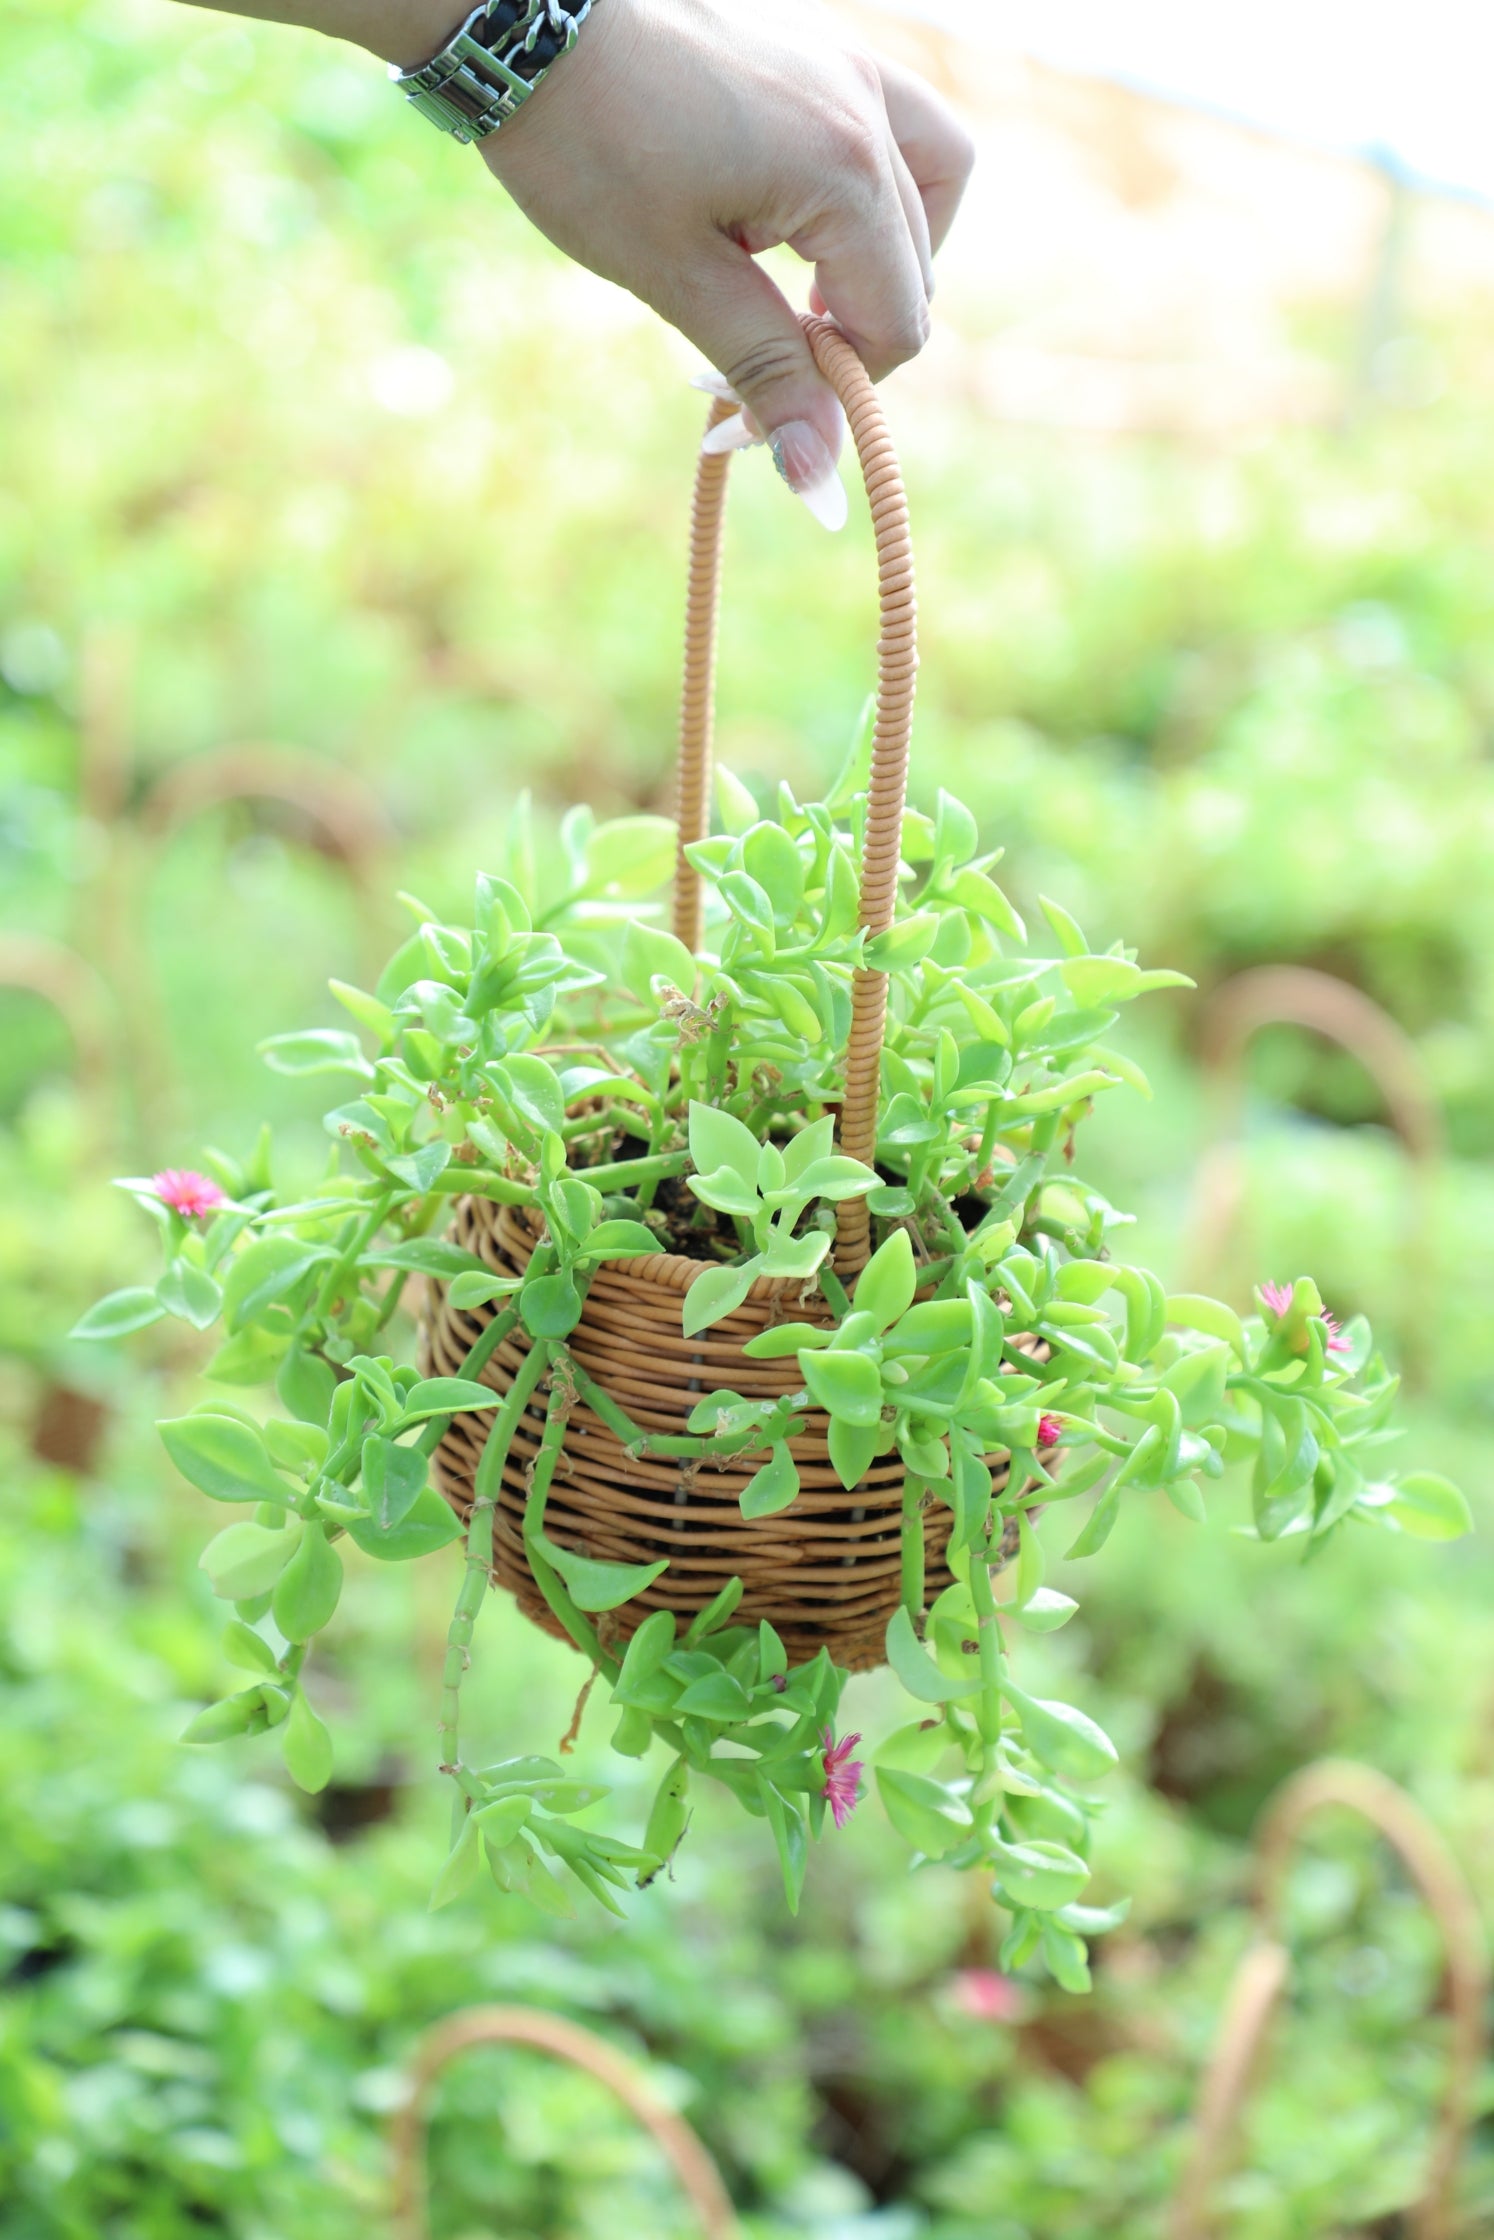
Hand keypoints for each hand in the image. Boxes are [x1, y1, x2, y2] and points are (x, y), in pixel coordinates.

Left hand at [481, 0, 973, 520]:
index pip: (896, 323)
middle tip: (750, 374)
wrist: (528, 22)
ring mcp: (852, 71)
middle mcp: (871, 112)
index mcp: (846, 170)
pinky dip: (869, 199)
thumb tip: (819, 475)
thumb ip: (764, 370)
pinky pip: (897, 136)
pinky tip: (795, 229)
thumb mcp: (675, 277)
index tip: (753, 420)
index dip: (839, 393)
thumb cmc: (590, 144)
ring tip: (798, 302)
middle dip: (846, 340)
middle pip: (915, 270)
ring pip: (931, 192)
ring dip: (880, 266)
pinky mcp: (823, 57)